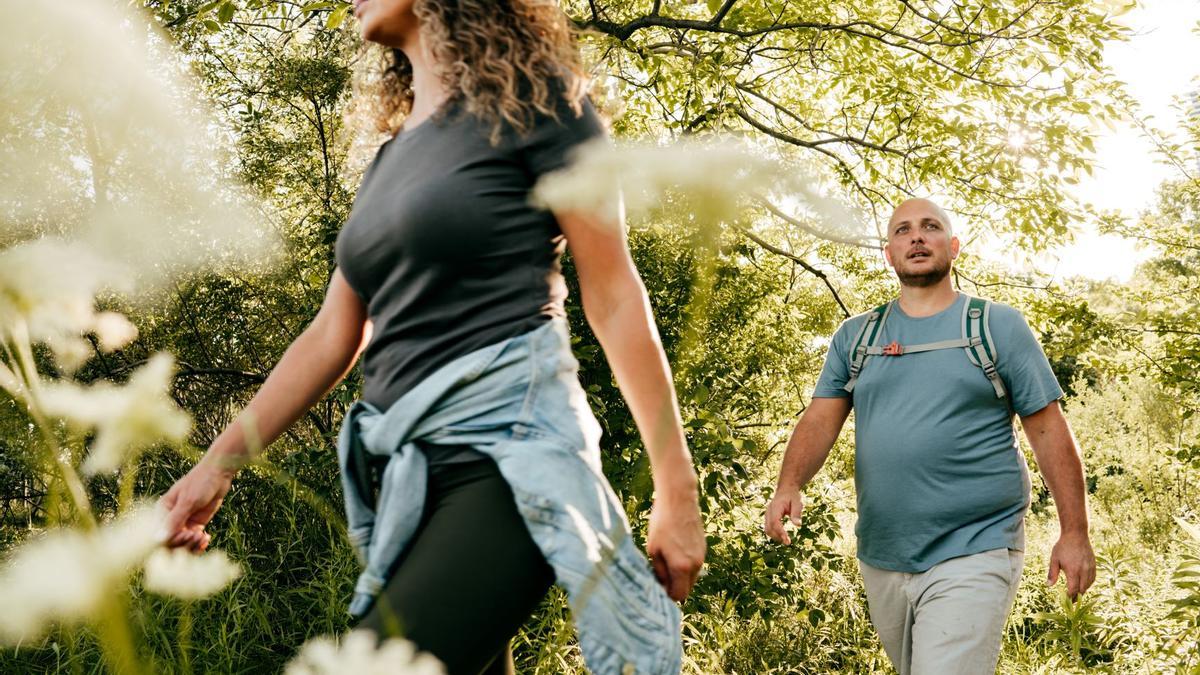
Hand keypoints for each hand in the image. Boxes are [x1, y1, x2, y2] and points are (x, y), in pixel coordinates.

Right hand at [158, 459, 233, 552]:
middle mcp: (170, 519)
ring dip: (192, 545)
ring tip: (203, 537)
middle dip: (183, 543)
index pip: (159, 534)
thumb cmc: (201, 482)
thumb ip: (174, 520)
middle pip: (171, 541)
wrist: (219, 474)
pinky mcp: (196, 524)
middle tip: (197, 536)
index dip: (171, 540)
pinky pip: (193, 539)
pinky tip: (207, 538)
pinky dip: (199, 543)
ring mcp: (183, 522)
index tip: (187, 534)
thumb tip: (157, 539)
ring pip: (182, 543)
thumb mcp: (188, 501)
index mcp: (162, 511)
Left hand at [645, 487, 704, 601]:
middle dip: (674, 586)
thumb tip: (662, 586)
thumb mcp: (653, 550)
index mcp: (682, 567)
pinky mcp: (703, 548)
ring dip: (680, 575)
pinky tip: (674, 549)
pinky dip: (685, 564)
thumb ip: (659, 572)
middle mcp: (696, 565)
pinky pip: (694, 564)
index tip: (658, 588)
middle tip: (659, 574)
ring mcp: (702, 556)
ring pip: (691, 577)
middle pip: (687, 588)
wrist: (679, 500)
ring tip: (666, 559)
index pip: (678, 596)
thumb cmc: (661, 524)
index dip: (667, 596)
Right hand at [764, 487, 803, 544]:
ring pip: (767, 529)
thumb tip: (798, 525)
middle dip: (777, 536)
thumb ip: (796, 513)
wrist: (786, 489)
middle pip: (769, 528)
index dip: (780, 532)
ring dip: (775, 536)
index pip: (775, 522)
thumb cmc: (792, 496)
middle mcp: (769, 511)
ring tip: (785, 540)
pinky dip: (774, 534)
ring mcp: (767, 514)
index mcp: (775, 507)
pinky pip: (768, 528)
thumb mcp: (797, 502)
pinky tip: (782, 536)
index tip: (787, 541)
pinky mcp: (768, 517)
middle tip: (788, 542)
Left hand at [1047, 532, 1095, 598]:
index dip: (1069, 597)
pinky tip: (1083, 584)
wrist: (1076, 534)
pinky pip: (1093, 579)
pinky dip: (1088, 584)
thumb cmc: (1063, 546)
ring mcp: (1090, 568)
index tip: (1065, 601)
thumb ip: (1052, 573)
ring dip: (1082, 591)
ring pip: (1088, 585)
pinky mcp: (1094, 565)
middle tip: (1070, 601)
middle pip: (1082, 590)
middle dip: (1076, 597)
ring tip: (1076, 594)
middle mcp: (1084, 571)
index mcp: (1073, 571)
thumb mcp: (1054, 559)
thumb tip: (1048, 586)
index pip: (1073, 590)